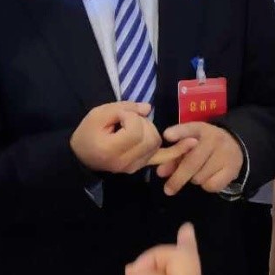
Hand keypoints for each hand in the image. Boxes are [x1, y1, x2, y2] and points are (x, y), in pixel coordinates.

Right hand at [71, 102, 191, 174]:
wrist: (82, 156)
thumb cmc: (87, 133)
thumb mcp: (98, 114)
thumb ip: (124, 108)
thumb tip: (148, 108)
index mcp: (112, 150)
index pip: (135, 129)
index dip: (130, 116)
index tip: (119, 115)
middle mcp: (126, 163)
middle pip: (150, 137)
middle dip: (142, 122)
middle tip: (127, 119)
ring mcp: (135, 167)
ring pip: (156, 143)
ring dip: (149, 130)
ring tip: (133, 126)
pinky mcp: (141, 166)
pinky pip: (162, 158)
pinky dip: (177, 151)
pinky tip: (192, 143)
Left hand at [154, 122, 242, 195]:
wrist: (235, 145)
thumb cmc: (205, 143)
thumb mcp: (190, 141)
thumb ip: (174, 155)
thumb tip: (160, 172)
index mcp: (200, 129)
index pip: (188, 129)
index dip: (177, 132)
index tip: (167, 136)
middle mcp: (214, 139)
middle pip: (192, 162)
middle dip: (178, 178)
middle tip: (168, 190)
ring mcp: (224, 154)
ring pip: (200, 177)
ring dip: (194, 179)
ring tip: (198, 172)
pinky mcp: (232, 170)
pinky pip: (211, 185)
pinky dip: (206, 185)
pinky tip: (209, 177)